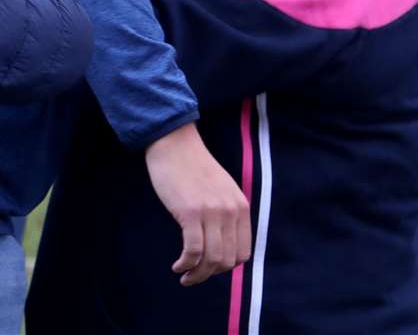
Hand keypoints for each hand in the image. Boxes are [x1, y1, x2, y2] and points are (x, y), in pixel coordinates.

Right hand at [144, 122, 250, 285]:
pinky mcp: (190, 212)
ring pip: (211, 259)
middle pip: (227, 260)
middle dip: (210, 274)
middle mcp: (231, 211)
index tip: (210, 267)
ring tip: (185, 276)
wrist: (174, 143)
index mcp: (241, 206)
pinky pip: (193, 250)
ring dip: (197, 275)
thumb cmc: (192, 166)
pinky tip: (177, 265)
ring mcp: (212, 212)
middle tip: (194, 276)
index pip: (243, 252)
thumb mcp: (221, 189)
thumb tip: (222, 242)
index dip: (226, 266)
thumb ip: (226, 212)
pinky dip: (186, 264)